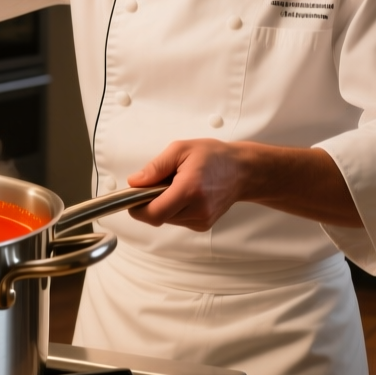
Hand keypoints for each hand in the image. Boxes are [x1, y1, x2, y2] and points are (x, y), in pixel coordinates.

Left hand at [126, 139, 250, 231]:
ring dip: (164, 205)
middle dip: (151, 202)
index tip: (133, 198)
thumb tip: (135, 182)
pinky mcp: (203, 225)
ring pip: (167, 219)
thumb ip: (155, 167)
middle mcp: (198, 209)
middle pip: (158, 217)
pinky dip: (175, 209)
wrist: (242, 170)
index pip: (154, 213)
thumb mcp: (181, 149)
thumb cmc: (214, 157)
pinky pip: (178, 220)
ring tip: (177, 186)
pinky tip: (186, 194)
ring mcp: (202, 219)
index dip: (138, 209)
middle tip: (159, 183)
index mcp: (190, 189)